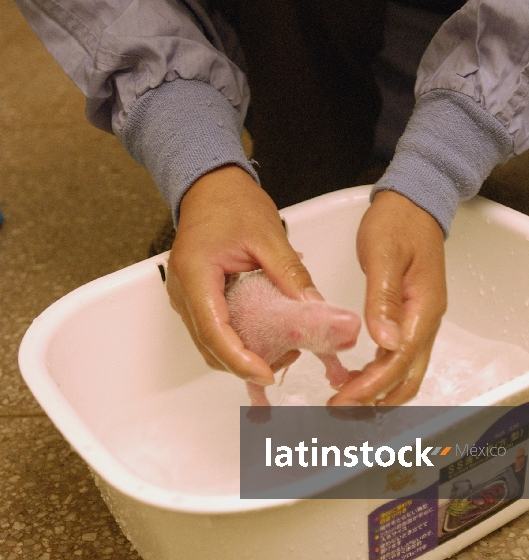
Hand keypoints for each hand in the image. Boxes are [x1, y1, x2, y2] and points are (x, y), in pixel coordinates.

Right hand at [166, 165, 319, 385]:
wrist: (210, 186)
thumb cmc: (231, 202)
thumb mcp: (269, 236)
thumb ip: (291, 274)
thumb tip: (315, 308)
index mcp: (196, 274)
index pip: (213, 331)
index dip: (239, 359)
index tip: (265, 374)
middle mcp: (183, 291)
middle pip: (210, 346)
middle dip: (246, 362)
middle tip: (287, 357)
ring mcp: (186, 297)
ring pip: (211, 344)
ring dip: (243, 355)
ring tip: (283, 346)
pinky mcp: (197, 298)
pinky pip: (214, 330)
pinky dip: (239, 341)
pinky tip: (268, 336)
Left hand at [329, 191, 446, 405]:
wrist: (414, 204)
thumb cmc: (398, 223)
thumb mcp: (383, 256)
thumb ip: (383, 299)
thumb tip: (385, 342)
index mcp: (423, 309)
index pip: (398, 361)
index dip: (371, 385)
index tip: (343, 398)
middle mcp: (426, 321)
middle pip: (407, 377)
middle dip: (375, 399)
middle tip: (340, 409)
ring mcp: (420, 321)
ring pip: (405, 372)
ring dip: (378, 390)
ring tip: (344, 397)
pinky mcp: (410, 317)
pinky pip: (398, 356)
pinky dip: (378, 374)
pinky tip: (355, 376)